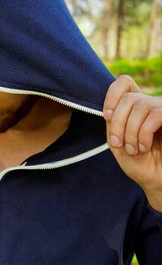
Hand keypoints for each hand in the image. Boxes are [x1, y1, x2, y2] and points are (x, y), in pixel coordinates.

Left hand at [103, 75, 161, 198]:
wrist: (157, 181)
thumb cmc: (139, 164)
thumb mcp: (118, 141)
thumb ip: (113, 122)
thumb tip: (110, 108)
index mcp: (134, 108)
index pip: (124, 83)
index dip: (112, 95)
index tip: (107, 116)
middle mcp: (150, 105)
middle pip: (128, 98)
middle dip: (118, 123)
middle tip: (118, 144)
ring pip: (140, 106)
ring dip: (130, 132)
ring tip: (134, 150)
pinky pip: (154, 115)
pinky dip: (144, 133)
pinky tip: (145, 147)